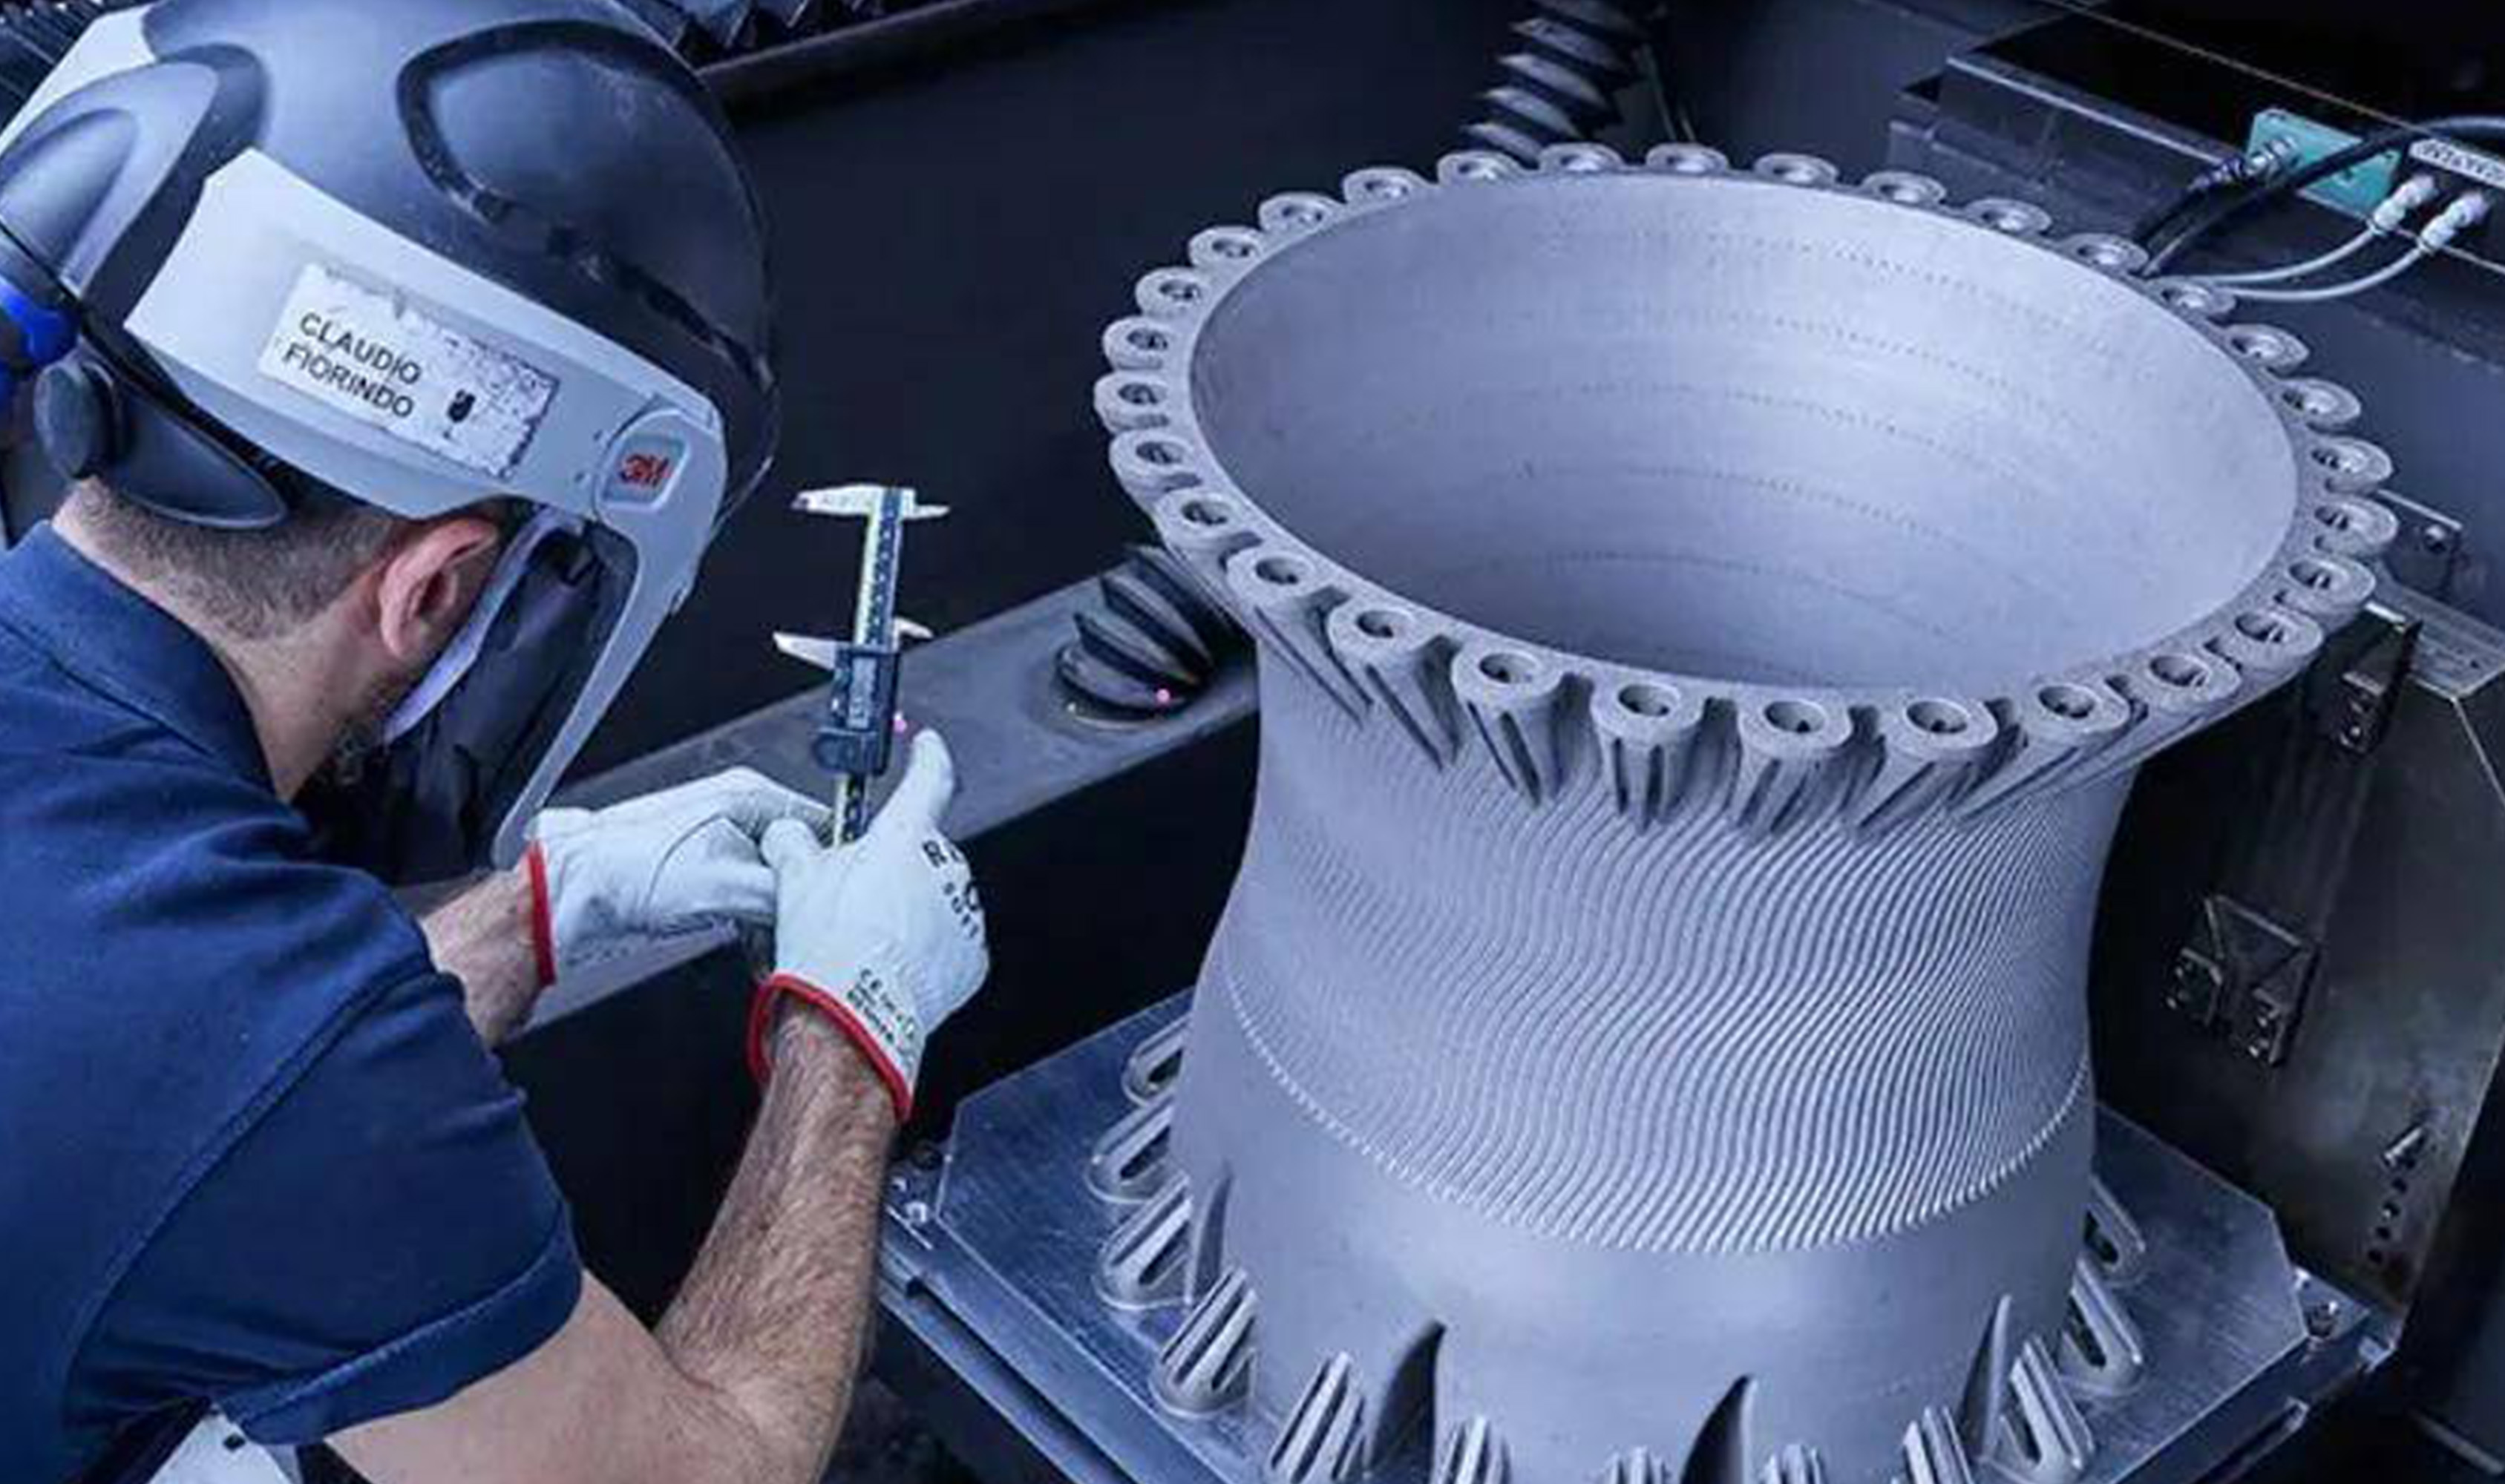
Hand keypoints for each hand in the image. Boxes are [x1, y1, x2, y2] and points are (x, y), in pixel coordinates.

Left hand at [528, 769, 827, 981]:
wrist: (573, 892)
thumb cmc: (631, 870)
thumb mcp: (728, 882)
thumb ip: (787, 890)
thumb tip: (821, 905)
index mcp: (749, 795)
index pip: (824, 823)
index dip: (836, 866)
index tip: (838, 903)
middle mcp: (737, 813)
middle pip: (801, 858)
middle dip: (802, 900)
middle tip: (799, 931)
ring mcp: (719, 844)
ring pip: (775, 884)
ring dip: (777, 918)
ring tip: (768, 944)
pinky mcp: (703, 874)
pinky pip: (750, 899)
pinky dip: (754, 925)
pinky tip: (749, 945)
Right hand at [749, 730, 989, 1117]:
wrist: (852, 1016)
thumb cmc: (828, 947)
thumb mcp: (795, 878)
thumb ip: (793, 841)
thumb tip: (787, 834)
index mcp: (906, 836)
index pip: (929, 777)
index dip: (928, 755)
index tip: (928, 746)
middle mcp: (945, 869)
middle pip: (920, 851)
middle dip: (892, 864)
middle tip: (854, 892)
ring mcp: (962, 914)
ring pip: (933, 898)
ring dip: (907, 909)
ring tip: (866, 938)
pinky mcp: (970, 957)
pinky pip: (946, 941)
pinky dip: (923, 948)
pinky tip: (889, 963)